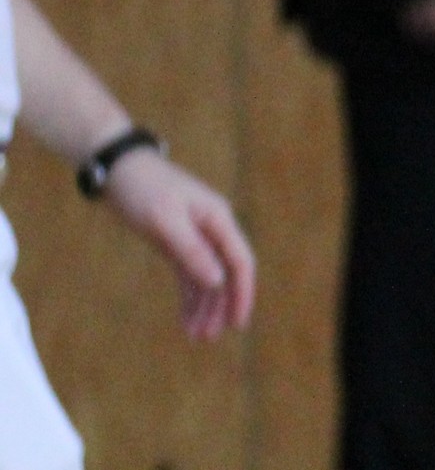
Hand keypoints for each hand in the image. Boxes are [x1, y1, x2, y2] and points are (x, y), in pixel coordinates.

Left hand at [100, 148, 256, 341]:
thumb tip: (217, 280)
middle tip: (209, 337)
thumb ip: (192, 250)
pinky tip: (186, 317)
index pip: (240, 262)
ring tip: (195, 335)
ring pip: (208, 278)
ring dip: (204, 306)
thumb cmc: (143, 190)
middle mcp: (212, 229)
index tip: (237, 323)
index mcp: (218, 219)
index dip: (242, 293)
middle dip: (220, 306)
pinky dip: (189, 296)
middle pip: (226, 274)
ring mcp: (196, 236)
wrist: (119, 171)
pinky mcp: (177, 242)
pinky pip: (190, 274)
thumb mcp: (164, 220)